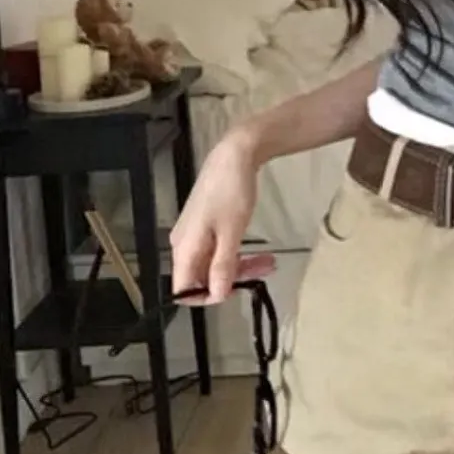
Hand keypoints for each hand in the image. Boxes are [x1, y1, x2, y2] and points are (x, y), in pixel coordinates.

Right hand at [170, 133, 273, 304]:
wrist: (233, 156)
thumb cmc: (231, 193)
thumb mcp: (231, 233)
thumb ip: (222, 266)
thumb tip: (216, 295)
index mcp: (184, 248)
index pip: (184, 290)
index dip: (207, 297)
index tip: (236, 292)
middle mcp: (183, 244)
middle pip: (201, 277)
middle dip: (232, 280)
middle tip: (264, 273)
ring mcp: (194, 234)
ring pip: (213, 263)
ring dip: (240, 268)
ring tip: (269, 263)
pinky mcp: (205, 225)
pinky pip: (217, 249)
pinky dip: (236, 254)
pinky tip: (259, 255)